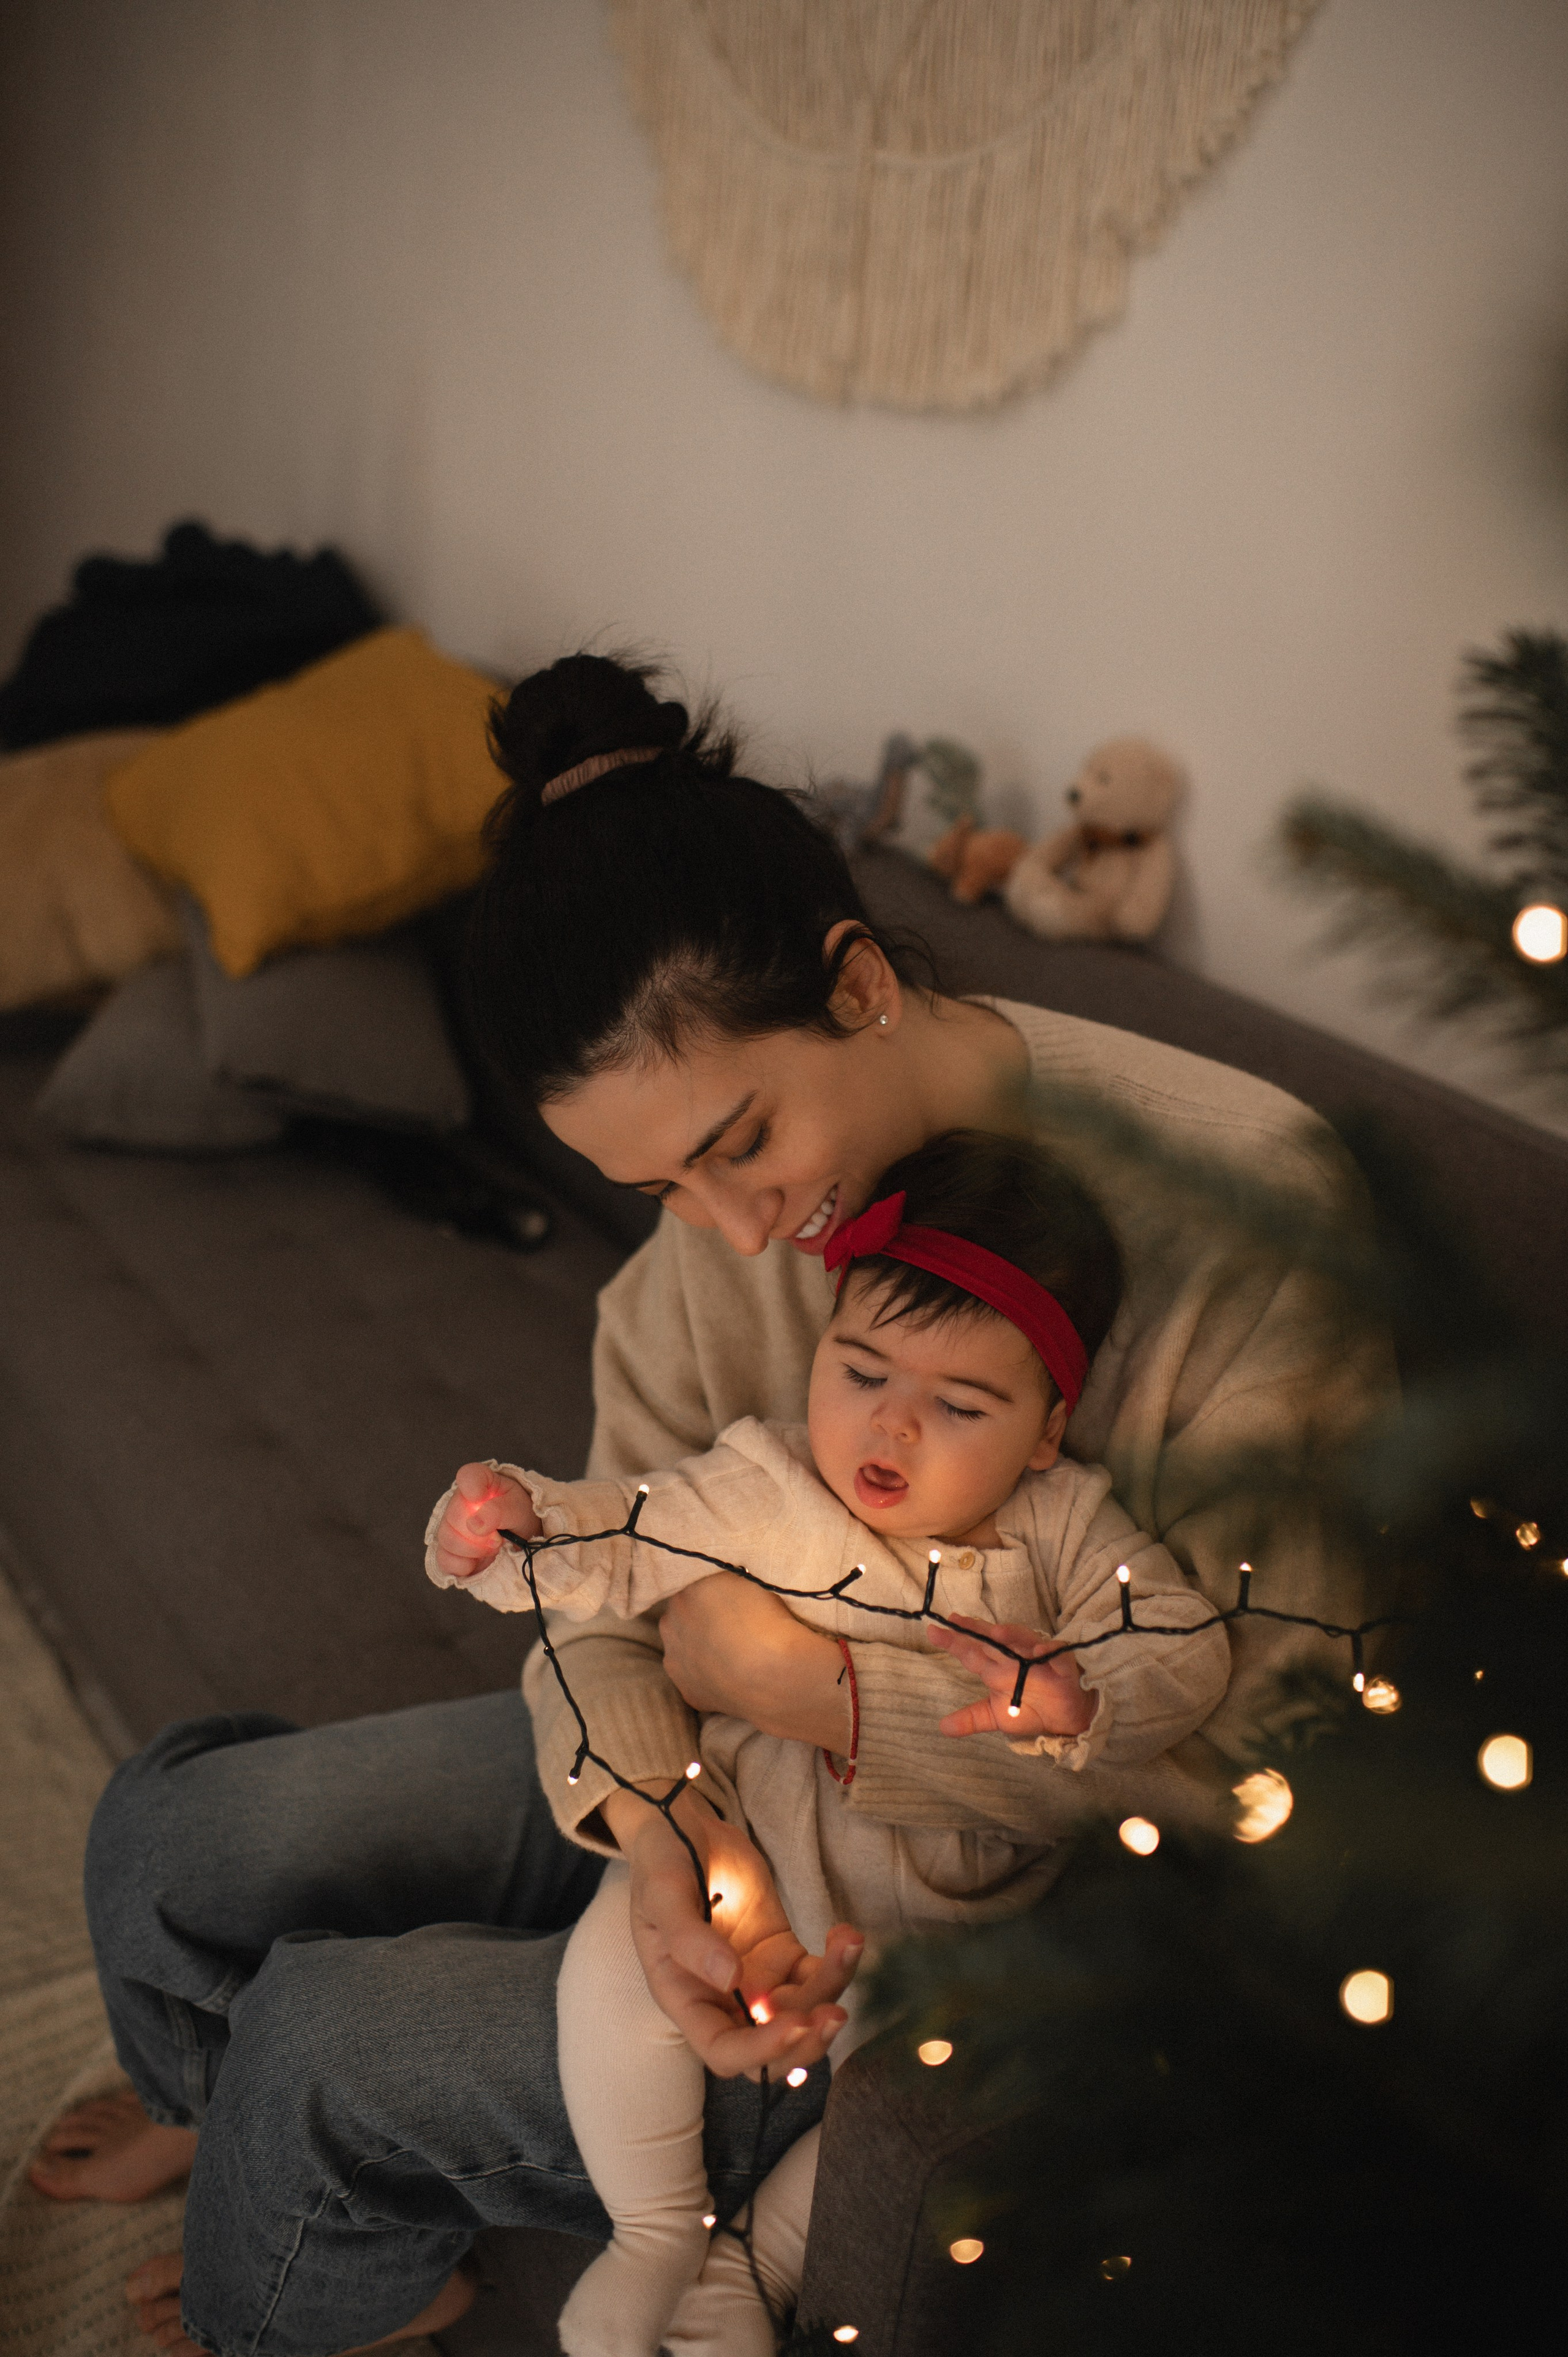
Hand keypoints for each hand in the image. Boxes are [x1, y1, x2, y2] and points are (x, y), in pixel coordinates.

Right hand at [433, 1462, 539, 1580]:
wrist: (522, 1540)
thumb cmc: (519, 1516)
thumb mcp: (518, 1510)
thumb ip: (499, 1512)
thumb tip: (474, 1524)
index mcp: (479, 1482)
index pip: (467, 1475)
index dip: (473, 1487)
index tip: (483, 1499)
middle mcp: (459, 1502)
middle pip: (453, 1516)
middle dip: (479, 1533)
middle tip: (499, 1537)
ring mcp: (451, 1527)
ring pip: (447, 1539)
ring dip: (474, 1549)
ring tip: (493, 1548)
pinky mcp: (449, 1551)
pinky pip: (444, 1560)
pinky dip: (462, 1565)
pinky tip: (477, 1562)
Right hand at [601, 1784, 862, 2079]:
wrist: (683, 1828)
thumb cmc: (661, 1863)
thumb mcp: (663, 1895)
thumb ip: (688, 1938)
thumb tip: (731, 1980)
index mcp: (687, 1998)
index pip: (725, 2051)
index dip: (760, 2050)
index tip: (796, 2025)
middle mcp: (725, 2001)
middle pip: (772, 2050)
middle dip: (807, 2043)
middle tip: (834, 2016)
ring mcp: (758, 1978)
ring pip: (803, 2011)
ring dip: (831, 1992)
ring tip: (849, 1945)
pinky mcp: (783, 1954)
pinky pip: (817, 1975)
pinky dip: (839, 1964)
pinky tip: (845, 1934)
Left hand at [659, 1575, 849, 1749]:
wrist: (772, 1673)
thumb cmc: (765, 1619)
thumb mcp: (745, 1579)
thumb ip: (724, 1579)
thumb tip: (723, 1581)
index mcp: (683, 1595)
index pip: (691, 1589)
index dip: (710, 1594)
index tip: (729, 1601)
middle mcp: (670, 1626)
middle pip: (681, 1618)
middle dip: (699, 1620)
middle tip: (730, 1626)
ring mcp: (676, 1662)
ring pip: (684, 1650)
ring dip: (700, 1649)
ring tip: (733, 1654)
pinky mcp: (689, 1693)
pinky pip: (697, 1680)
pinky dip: (710, 1678)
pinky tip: (731, 1677)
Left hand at [926, 1613, 1094, 1739]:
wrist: (1063, 1717)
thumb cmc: (1027, 1709)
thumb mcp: (995, 1716)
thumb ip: (970, 1719)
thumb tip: (942, 1727)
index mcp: (995, 1668)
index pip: (971, 1651)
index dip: (954, 1641)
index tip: (933, 1631)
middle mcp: (1013, 1658)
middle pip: (992, 1641)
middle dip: (975, 1630)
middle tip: (955, 1620)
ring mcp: (1037, 1658)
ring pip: (1022, 1641)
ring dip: (1011, 1635)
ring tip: (995, 1632)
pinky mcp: (1062, 1665)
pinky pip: (1057, 1654)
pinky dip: (1050, 1650)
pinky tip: (1040, 1650)